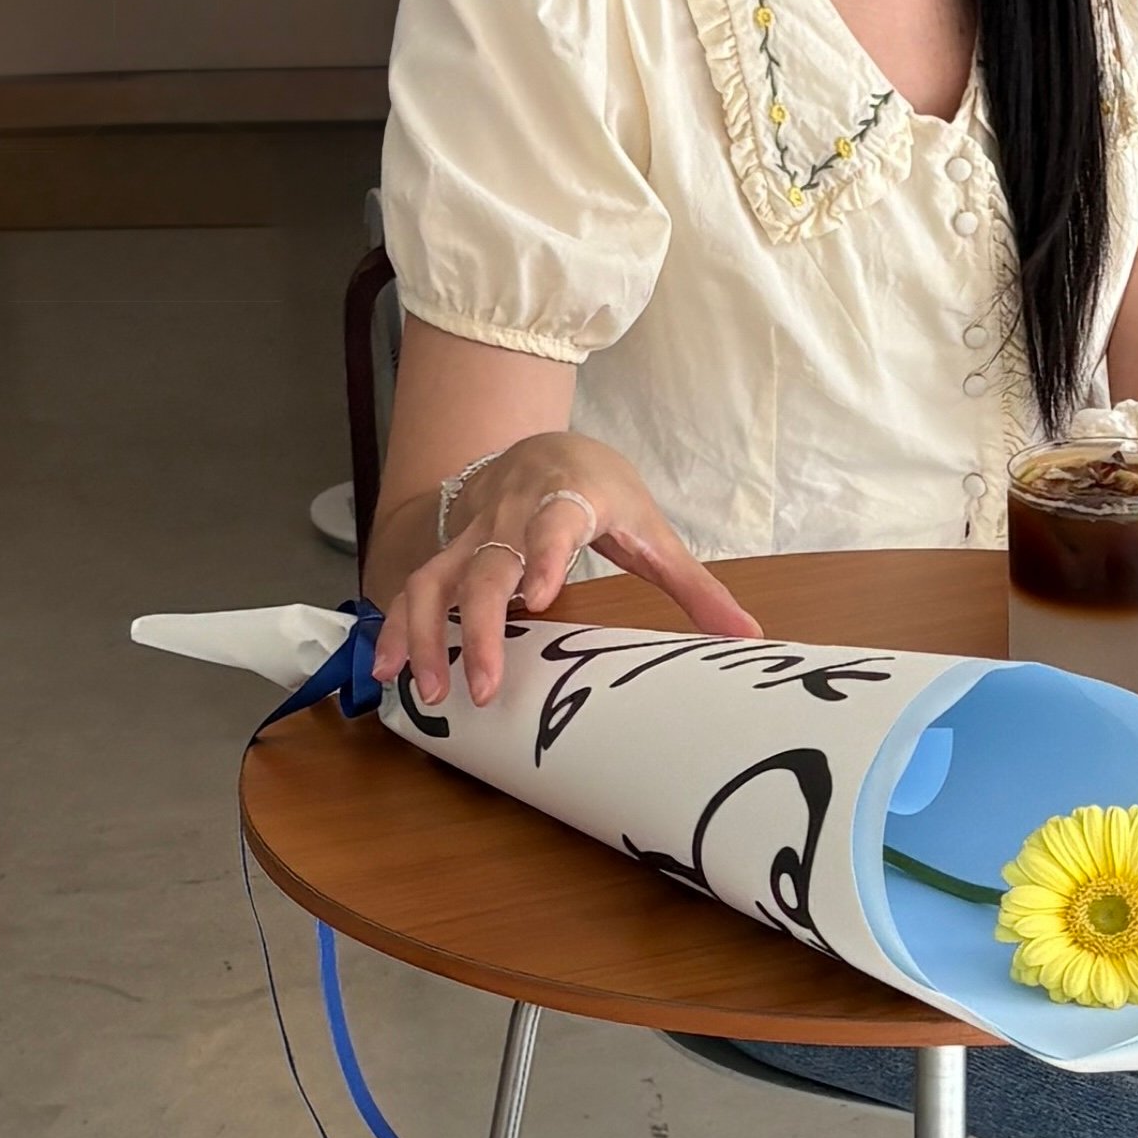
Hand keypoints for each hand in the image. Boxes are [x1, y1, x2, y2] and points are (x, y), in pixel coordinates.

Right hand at [374, 432, 761, 706]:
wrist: (545, 446)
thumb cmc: (604, 491)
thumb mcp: (654, 533)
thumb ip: (697, 587)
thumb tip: (749, 636)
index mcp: (567, 501)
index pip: (552, 525)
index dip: (542, 556)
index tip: (538, 596)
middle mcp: (510, 517)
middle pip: (484, 571)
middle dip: (478, 630)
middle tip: (482, 689)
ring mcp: (472, 533)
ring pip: (434, 579)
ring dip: (423, 635)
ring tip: (427, 690)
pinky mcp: (450, 547)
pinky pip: (415, 584)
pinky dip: (397, 626)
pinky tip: (388, 668)